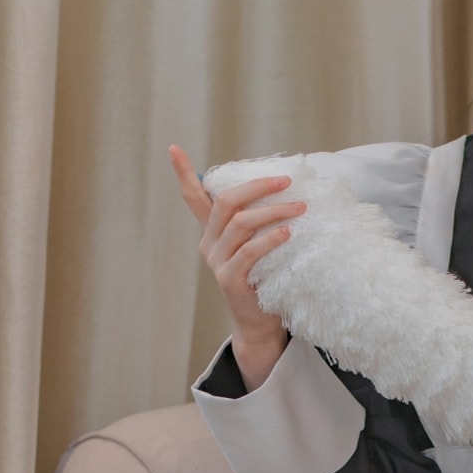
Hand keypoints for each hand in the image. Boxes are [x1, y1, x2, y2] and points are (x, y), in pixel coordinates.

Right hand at [169, 145, 301, 386]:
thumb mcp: (257, 247)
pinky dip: (269, 239)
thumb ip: (259, 224)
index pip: (194, 198)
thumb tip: (286, 192)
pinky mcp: (229, 279)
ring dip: (273, 212)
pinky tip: (286, 233)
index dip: (182, 173)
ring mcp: (217, 261)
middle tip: (286, 181)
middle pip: (227, 202)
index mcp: (212, 232)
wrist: (258, 323)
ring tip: (299, 208)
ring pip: (241, 223)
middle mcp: (209, 243)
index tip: (173, 148)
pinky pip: (249, 252)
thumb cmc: (263, 279)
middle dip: (257, 187)